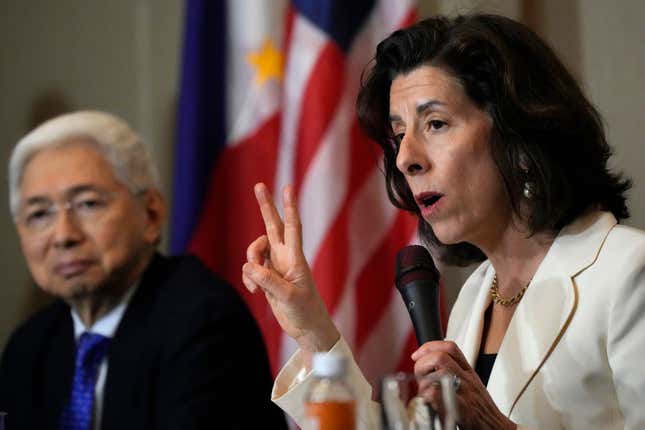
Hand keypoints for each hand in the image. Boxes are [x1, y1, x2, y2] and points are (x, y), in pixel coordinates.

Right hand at [242, 183, 339, 363]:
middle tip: (259, 185)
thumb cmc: (305, 312)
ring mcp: (275, 267)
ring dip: (250, 261)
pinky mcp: (268, 278)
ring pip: (255, 251)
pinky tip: (254, 292)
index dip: (289, 207)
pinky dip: (248, 278)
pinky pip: (251, 269)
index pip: (292, 227)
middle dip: (266, 206)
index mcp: (295, 258)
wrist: (306, 328)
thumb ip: (268, 281)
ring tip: (255, 283)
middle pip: (272, 226)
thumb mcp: (288, 297)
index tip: (287, 187)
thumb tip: (249, 266)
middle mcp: (284, 258)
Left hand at [412, 341, 516, 429]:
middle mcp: (466, 379)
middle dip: (422, 364)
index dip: (429, 347)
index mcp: (467, 372)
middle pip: (440, 357)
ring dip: (425, 382)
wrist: (496, 427)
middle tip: (420, 377)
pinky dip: (431, 396)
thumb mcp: (470, 383)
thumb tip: (429, 366)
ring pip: (440, 373)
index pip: (449, 347)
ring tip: (425, 393)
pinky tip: (430, 401)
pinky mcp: (462, 410)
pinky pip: (442, 396)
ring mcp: (464, 393)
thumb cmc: (481, 409)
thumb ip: (453, 371)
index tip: (417, 355)